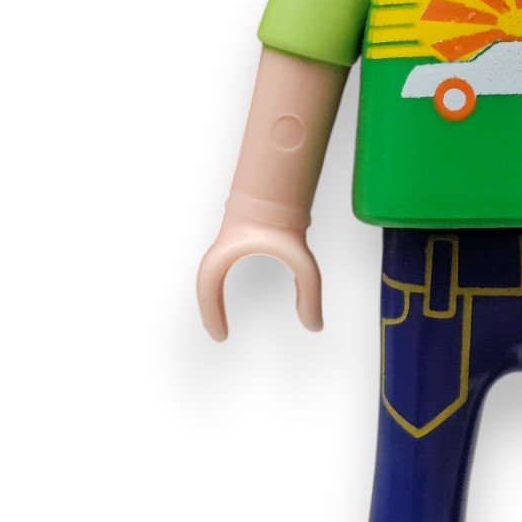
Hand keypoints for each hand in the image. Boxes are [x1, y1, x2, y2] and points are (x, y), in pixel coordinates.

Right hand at [197, 216, 322, 338]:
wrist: (281, 185)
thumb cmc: (287, 219)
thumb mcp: (303, 264)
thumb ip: (310, 294)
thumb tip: (315, 326)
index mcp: (227, 253)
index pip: (207, 289)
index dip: (211, 315)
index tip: (222, 336)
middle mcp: (223, 247)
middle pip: (207, 281)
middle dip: (209, 307)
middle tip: (219, 330)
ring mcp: (229, 238)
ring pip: (214, 271)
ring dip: (214, 293)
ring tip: (221, 314)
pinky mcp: (239, 232)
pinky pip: (227, 261)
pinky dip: (225, 278)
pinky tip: (236, 284)